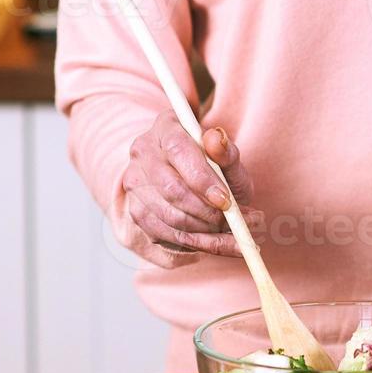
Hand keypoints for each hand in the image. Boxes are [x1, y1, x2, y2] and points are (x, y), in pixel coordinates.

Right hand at [124, 112, 254, 256]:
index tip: (226, 201)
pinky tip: (225, 243)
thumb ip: (227, 152)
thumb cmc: (217, 170)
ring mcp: (135, 183)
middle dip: (207, 211)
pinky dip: (200, 245)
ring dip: (206, 231)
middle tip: (233, 220)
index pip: (178, 150)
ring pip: (169, 217)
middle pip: (171, 188)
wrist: (199, 187)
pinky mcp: (137, 211)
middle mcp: (143, 152)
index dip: (203, 179)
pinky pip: (167, 236)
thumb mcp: (230, 160)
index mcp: (166, 127)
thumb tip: (216, 139)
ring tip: (236, 230)